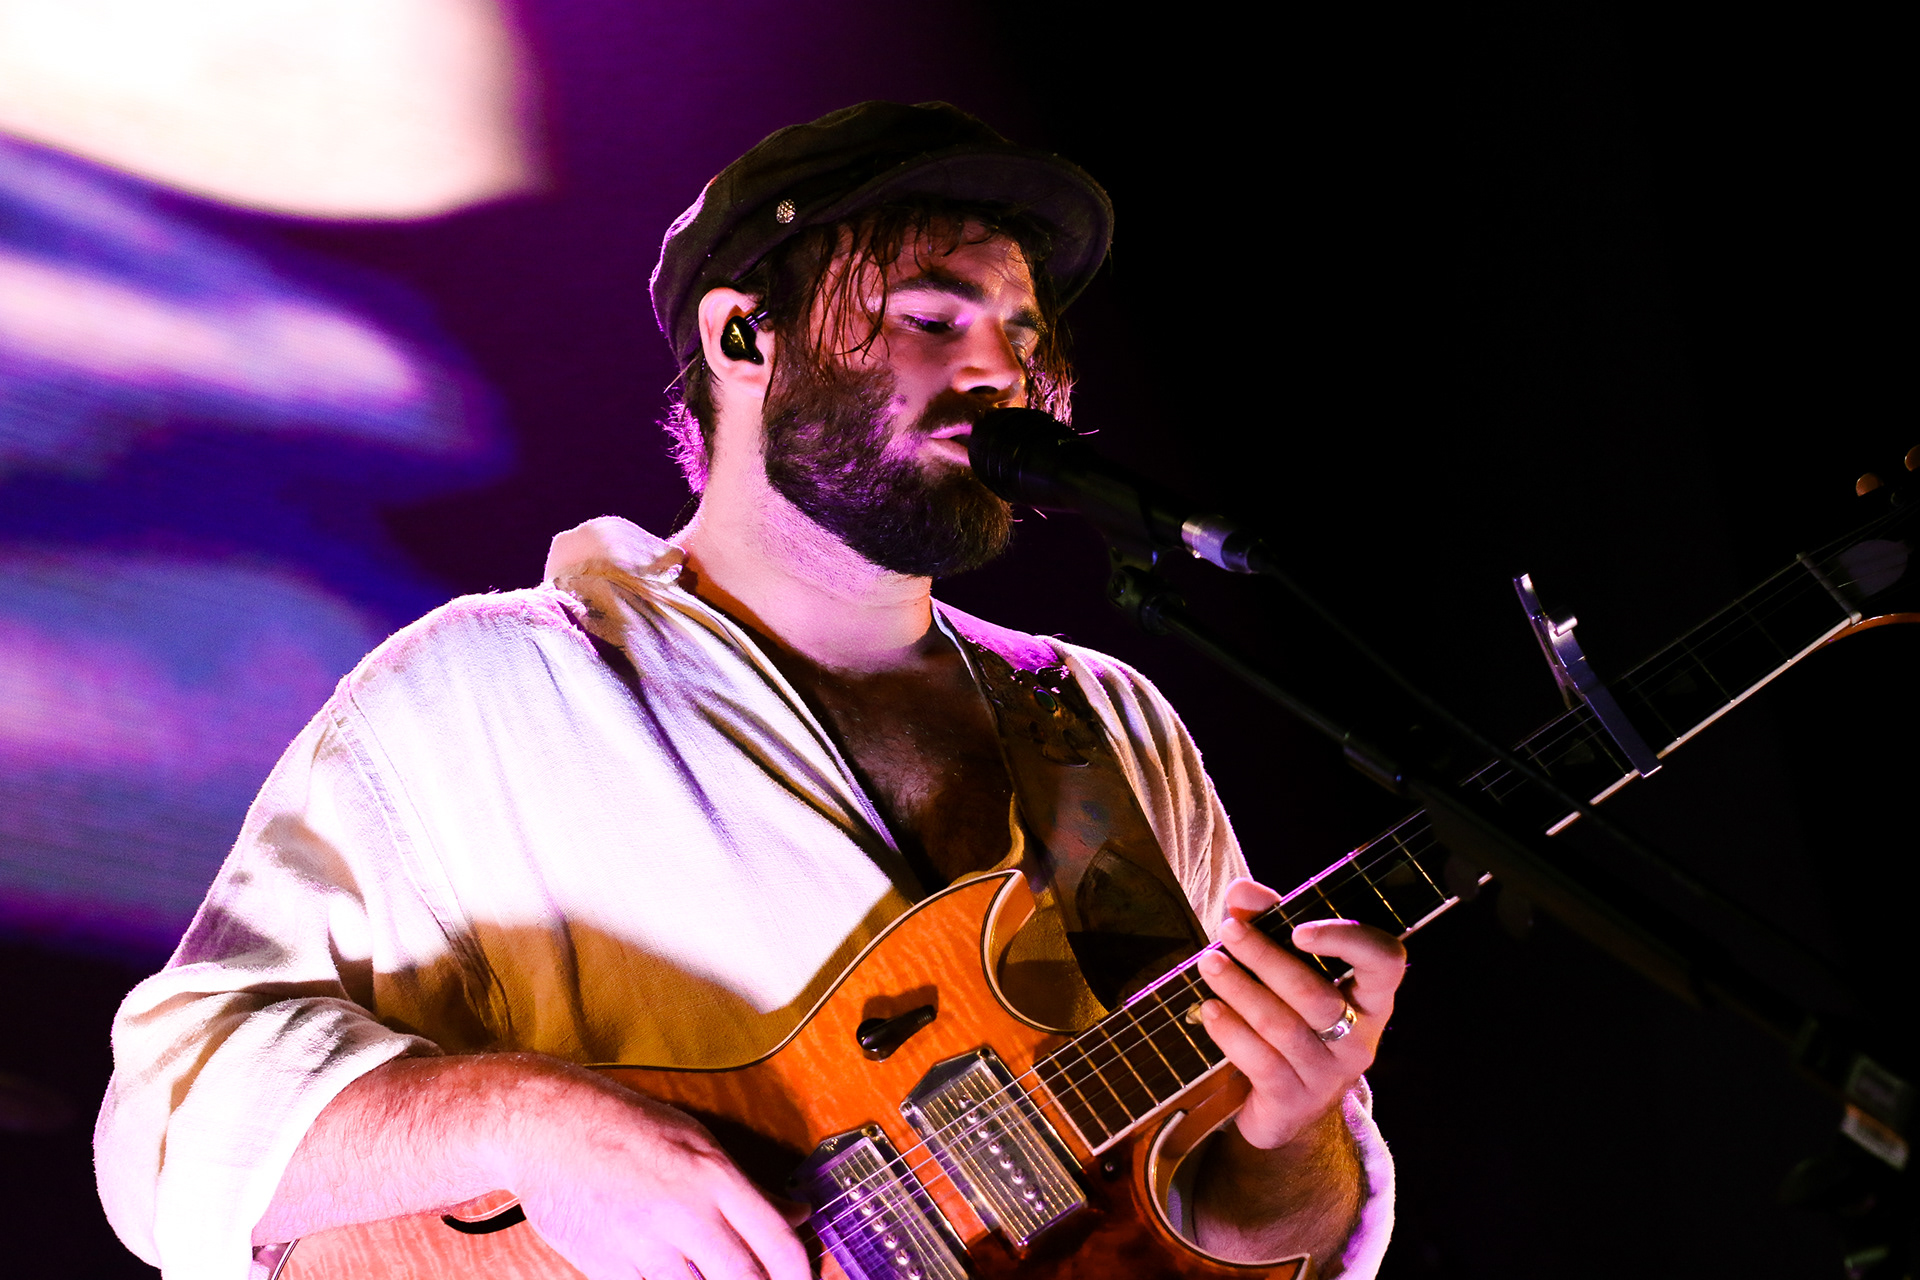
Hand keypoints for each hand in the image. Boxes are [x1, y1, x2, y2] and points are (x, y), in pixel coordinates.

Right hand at [501, 1063, 810, 1279]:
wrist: (547, 1127)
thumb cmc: (623, 1124)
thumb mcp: (696, 1140)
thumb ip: (749, 1185)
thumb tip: (796, 1212)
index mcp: (714, 1175)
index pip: (777, 1241)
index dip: (799, 1273)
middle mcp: (685, 1211)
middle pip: (744, 1279)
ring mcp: (645, 1243)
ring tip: (708, 1274)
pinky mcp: (609, 1265)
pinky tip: (669, 1275)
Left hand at [1197, 877, 1406, 1149]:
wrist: (1285, 1109)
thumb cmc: (1288, 1018)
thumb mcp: (1284, 969)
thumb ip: (1266, 923)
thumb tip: (1242, 892)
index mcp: (1370, 998)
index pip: (1385, 963)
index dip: (1348, 941)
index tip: (1299, 929)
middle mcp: (1359, 1039)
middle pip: (1315, 994)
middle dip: (1267, 957)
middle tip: (1228, 930)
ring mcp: (1328, 1075)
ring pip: (1282, 1026)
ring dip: (1240, 989)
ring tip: (1209, 963)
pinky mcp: (1293, 1102)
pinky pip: (1261, 1063)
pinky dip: (1232, 1032)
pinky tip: (1209, 1010)